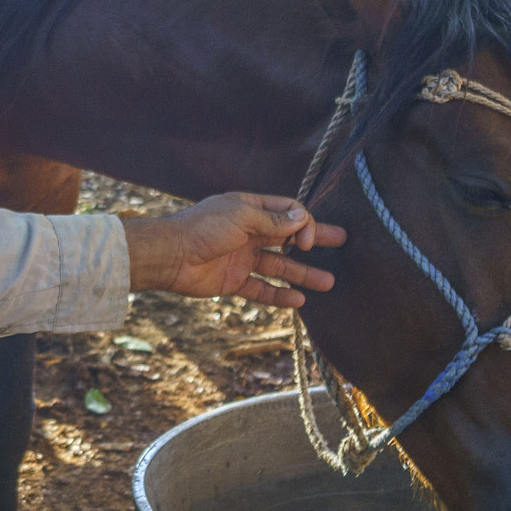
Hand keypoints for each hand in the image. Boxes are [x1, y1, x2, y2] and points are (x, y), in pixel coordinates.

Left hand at [122, 193, 345, 306]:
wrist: (169, 256)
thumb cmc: (202, 228)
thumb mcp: (242, 218)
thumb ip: (274, 222)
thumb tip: (303, 218)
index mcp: (249, 209)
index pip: (287, 211)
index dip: (304, 222)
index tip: (309, 240)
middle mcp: (248, 232)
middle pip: (289, 236)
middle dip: (315, 240)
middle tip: (341, 241)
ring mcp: (242, 257)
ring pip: (279, 265)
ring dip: (303, 273)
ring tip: (328, 282)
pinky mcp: (233, 280)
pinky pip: (261, 289)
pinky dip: (279, 295)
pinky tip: (299, 301)